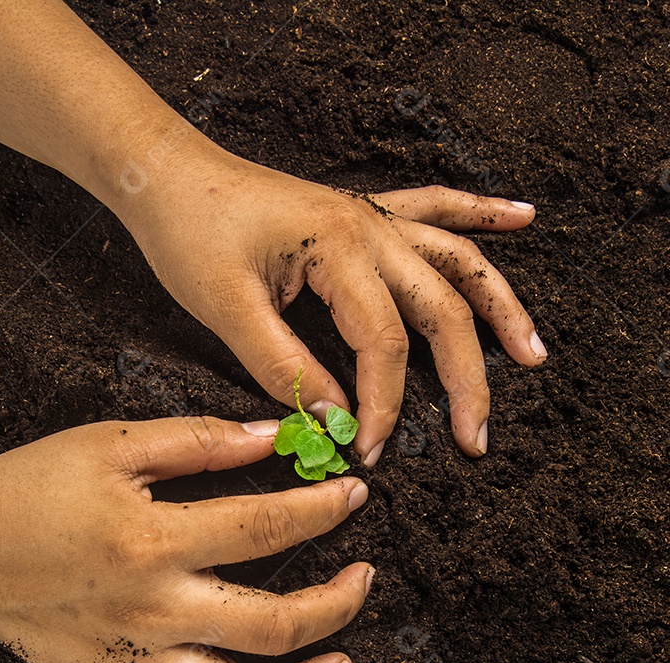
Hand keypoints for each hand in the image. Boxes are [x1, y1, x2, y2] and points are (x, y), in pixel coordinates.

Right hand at [0, 417, 371, 662]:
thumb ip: (199, 441)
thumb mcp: (112, 445)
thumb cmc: (28, 490)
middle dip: (335, 603)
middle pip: (273, 623)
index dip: (322, 510)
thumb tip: (272, 437)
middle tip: (364, 580)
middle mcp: (158, 610)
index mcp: (159, 542)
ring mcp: (137, 659)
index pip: (268, 528)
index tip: (352, 497)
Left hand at [120, 150, 544, 463]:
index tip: (370, 450)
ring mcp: (373, 216)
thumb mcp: (226, 309)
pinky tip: (521, 218)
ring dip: (501, 307)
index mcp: (338, 250)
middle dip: (467, 379)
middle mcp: (370, 229)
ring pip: (459, 260)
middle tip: (475, 438)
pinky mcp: (364, 212)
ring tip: (534, 353)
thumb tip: (337, 417)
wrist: (167, 173)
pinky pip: (436, 208)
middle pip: (443, 309)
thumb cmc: (189, 233)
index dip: (383, 404)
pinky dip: (481, 213)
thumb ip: (286, 366)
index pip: (384, 343)